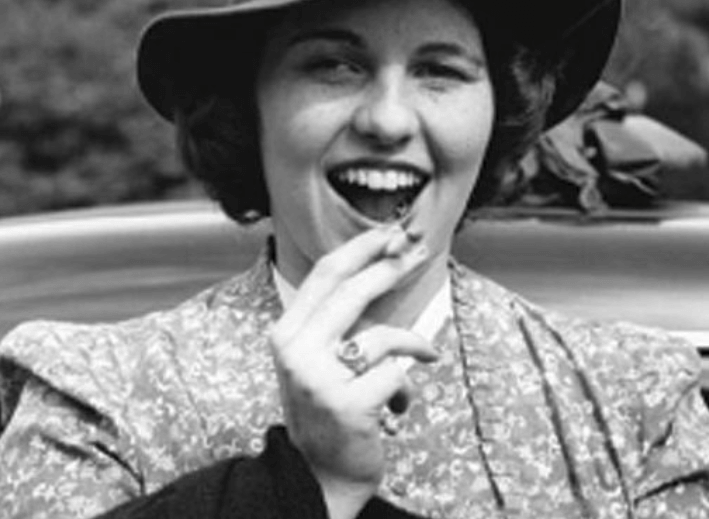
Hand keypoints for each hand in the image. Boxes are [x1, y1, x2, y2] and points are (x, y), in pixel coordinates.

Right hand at [269, 224, 438, 518]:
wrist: (320, 477)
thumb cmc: (328, 411)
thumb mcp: (319, 360)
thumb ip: (340, 322)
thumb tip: (385, 267)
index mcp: (286, 334)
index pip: (325, 275)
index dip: (362, 247)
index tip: (392, 231)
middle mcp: (295, 351)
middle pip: (352, 291)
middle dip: (392, 267)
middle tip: (421, 251)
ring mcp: (318, 378)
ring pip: (381, 336)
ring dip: (411, 347)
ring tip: (421, 358)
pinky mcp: (347, 404)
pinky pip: (396, 374)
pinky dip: (406, 390)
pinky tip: (398, 407)